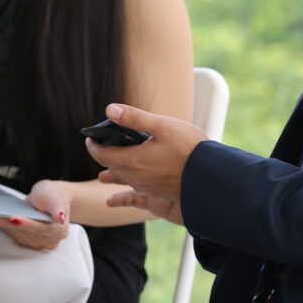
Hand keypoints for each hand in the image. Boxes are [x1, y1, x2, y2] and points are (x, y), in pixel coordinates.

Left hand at [0, 179, 70, 250]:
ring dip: (3, 225)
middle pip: (26, 233)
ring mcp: (38, 243)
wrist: (50, 199)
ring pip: (18, 235)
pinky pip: (13, 235)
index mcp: (59, 230)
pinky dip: (3, 226)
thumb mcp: (55, 196)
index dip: (27, 224)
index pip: (41, 229)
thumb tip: (60, 217)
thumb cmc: (52, 195)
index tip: (13, 218)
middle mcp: (49, 241)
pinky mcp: (27, 241)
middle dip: (9, 223)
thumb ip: (57, 207)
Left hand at [87, 103, 208, 226]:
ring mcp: (147, 187)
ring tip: (106, 171)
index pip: (102, 155)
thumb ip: (134, 118)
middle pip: (112, 167)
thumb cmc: (189, 148)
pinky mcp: (158, 193)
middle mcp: (136, 177)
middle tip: (101, 146)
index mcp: (132, 160)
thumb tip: (110, 110)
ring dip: (115, 171)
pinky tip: (124, 188)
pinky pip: (135, 190)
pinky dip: (126, 186)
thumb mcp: (161, 126)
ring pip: (124, 179)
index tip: (91, 138)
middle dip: (103, 156)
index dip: (93, 146)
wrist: (211, 176)